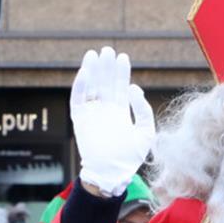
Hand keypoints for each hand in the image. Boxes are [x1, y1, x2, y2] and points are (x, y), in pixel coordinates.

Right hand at [70, 46, 154, 196]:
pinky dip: (80, 85)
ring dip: (92, 71)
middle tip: (108, 50)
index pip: (119, 86)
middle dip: (106, 66)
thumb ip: (143, 110)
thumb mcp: (145, 132)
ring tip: (95, 54)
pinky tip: (86, 71)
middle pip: (105, 82)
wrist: (112, 173)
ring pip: (91, 86)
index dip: (121, 72)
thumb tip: (133, 88)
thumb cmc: (130, 157)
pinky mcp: (80, 119)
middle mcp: (105, 110)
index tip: (123, 57)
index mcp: (120, 112)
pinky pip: (77, 98)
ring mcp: (92, 113)